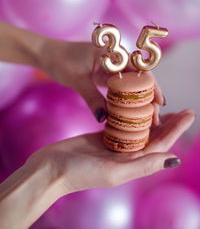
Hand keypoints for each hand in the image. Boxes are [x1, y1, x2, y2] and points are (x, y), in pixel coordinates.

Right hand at [28, 109, 194, 193]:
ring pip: (139, 130)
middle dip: (170, 123)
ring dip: (152, 118)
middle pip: (154, 136)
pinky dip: (131, 116)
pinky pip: (121, 124)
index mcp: (132, 164)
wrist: (52, 168)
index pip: (161, 144)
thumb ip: (143, 165)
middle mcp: (127, 155)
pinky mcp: (101, 136)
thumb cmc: (80, 172)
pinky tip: (136, 107)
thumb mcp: (114, 171)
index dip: (177, 129)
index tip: (190, 114)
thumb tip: (173, 158)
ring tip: (164, 106)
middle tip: (184, 109)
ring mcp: (114, 145)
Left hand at [41, 40, 164, 123]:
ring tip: (147, 118)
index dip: (152, 85)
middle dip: (149, 96)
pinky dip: (124, 99)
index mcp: (111, 53)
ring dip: (138, 99)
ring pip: (130, 83)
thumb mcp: (77, 80)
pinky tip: (130, 111)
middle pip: (138, 78)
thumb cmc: (61, 61)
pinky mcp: (104, 75)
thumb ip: (92, 99)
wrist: (48, 55)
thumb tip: (105, 120)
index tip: (160, 102)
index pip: (138, 69)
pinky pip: (118, 87)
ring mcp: (110, 67)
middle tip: (156, 117)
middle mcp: (115, 58)